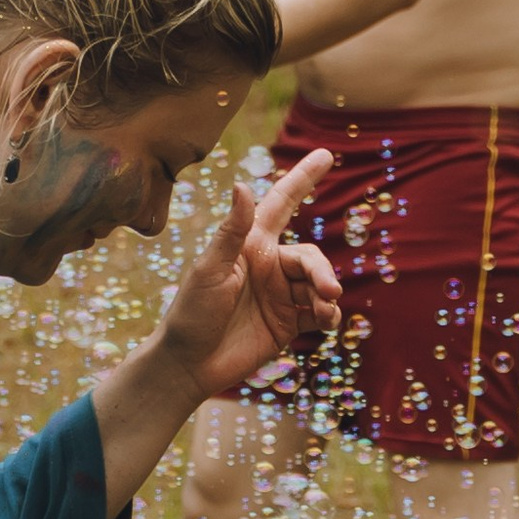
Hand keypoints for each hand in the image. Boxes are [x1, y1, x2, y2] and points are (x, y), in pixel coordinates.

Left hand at [156, 148, 337, 402]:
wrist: (189, 364)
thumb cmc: (191, 312)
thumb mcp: (210, 269)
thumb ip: (231, 231)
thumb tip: (242, 184)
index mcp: (250, 245)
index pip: (282, 204)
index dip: (303, 178)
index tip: (326, 154)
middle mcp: (269, 265)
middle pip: (310, 256)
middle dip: (322, 270)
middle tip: (329, 291)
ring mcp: (281, 294)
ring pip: (318, 283)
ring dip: (327, 294)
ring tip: (326, 310)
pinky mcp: (288, 323)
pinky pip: (319, 312)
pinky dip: (328, 314)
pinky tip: (327, 320)